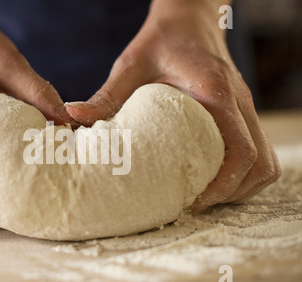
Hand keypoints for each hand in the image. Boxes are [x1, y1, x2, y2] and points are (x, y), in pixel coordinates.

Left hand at [66, 0, 279, 209]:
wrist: (189, 20)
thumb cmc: (161, 41)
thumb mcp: (130, 65)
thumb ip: (107, 95)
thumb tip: (74, 118)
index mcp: (215, 94)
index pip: (241, 150)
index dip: (223, 184)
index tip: (194, 200)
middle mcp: (239, 103)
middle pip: (261, 164)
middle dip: (232, 192)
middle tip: (195, 202)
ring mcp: (245, 108)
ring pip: (265, 162)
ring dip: (241, 186)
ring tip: (206, 195)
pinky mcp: (241, 112)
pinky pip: (259, 152)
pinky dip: (244, 173)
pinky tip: (216, 177)